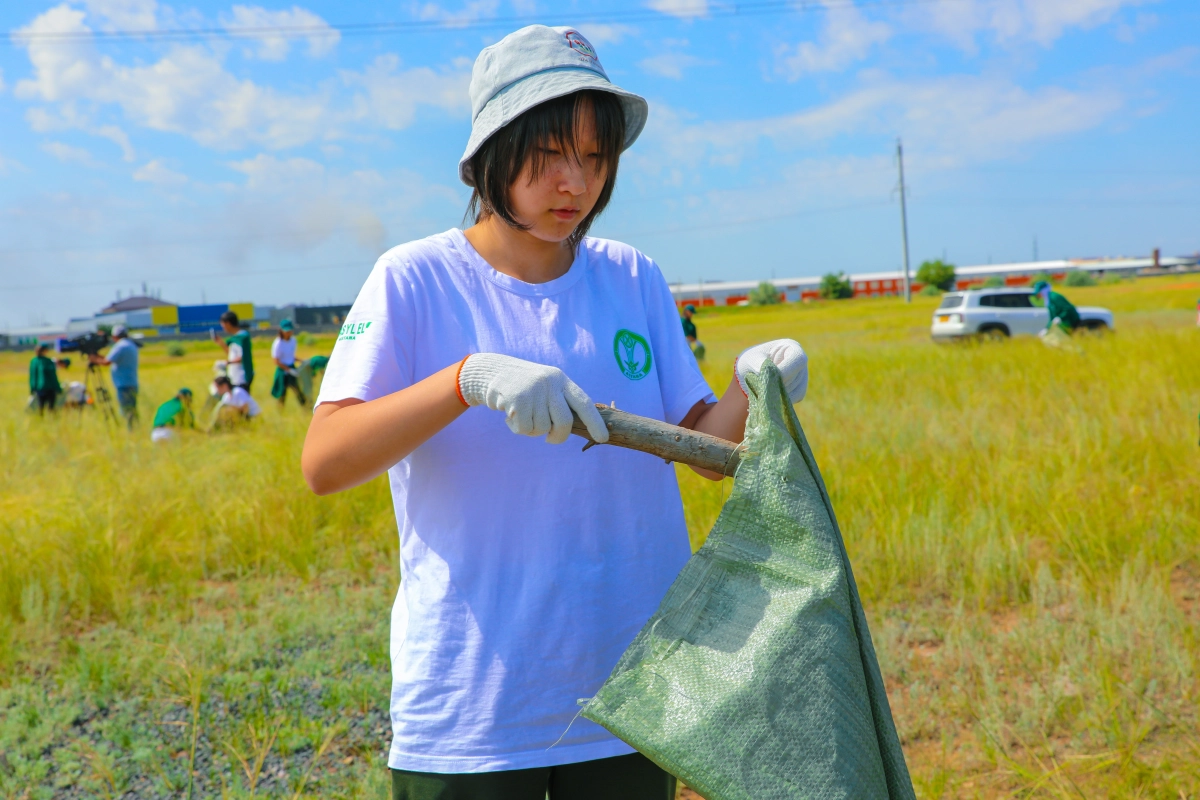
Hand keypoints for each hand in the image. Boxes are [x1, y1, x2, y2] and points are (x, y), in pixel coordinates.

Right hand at [458, 354, 608, 444]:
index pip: (584, 403)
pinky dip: (517, 428)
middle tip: (550, 439)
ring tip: (522, 415)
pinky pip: (524, 428)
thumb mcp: (546, 386)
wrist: (493, 371)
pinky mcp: (517, 399)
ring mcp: (533, 390)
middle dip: (558, 437)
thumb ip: (560, 402)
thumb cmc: (524, 385)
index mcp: (561, 380)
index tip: (603, 438)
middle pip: (564, 422)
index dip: (595, 422)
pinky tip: (510, 415)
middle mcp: (550, 383)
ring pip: (541, 428)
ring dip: (531, 430)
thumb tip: (581, 427)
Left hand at [735, 339, 807, 402]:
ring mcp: (803, 376)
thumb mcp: (750, 359)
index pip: (797, 359)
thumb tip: (768, 374)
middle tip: (761, 385)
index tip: (770, 379)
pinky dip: (781, 400)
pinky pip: (794, 398)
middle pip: (797, 377)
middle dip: (778, 384)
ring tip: (763, 387)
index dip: (786, 371)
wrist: (750, 375)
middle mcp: (801, 361)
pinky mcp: (800, 390)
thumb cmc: (750, 362)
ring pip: (796, 390)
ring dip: (778, 393)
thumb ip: (759, 364)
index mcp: (791, 346)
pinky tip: (769, 395)